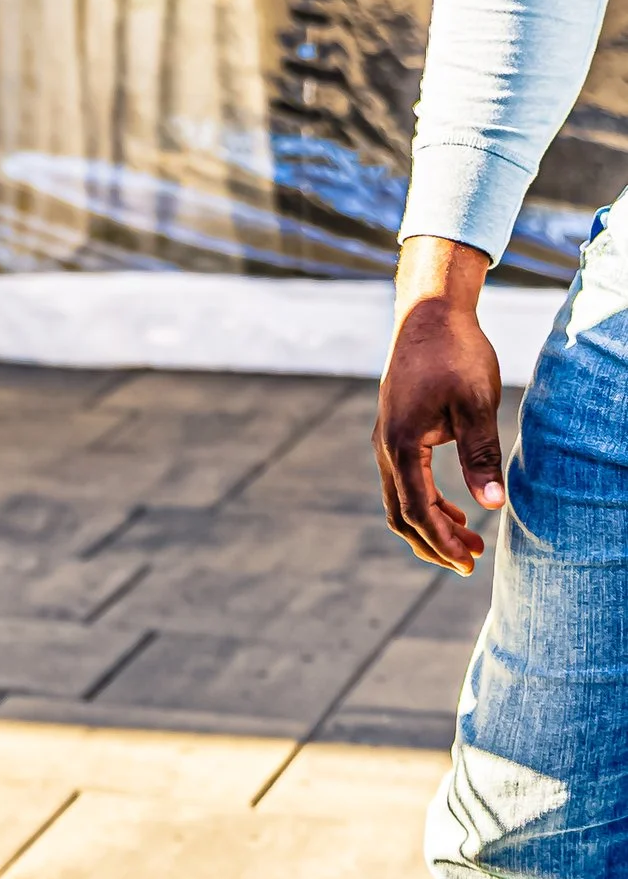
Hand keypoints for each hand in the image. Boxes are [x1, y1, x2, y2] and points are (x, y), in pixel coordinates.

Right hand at [374, 236, 503, 570]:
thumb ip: (481, 455)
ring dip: (431, 525)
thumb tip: (493, 506)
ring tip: (467, 541)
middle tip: (470, 563)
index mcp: (400, 445)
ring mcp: (386, 440)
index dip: (442, 542)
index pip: (417, 510)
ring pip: (400, 500)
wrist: (429, 314)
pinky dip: (427, 502)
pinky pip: (404, 481)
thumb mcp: (476, 404)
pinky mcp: (396, 432)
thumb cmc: (455, 353)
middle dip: (434, 544)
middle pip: (400, 514)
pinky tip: (455, 507)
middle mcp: (385, 447)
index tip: (468, 563)